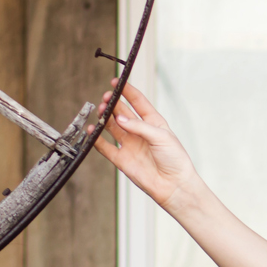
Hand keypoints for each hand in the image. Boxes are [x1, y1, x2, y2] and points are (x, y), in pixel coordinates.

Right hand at [93, 80, 201, 212]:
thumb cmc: (175, 159)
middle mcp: (140, 132)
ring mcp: (130, 144)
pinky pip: (105, 146)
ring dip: (105, 118)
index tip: (116, 82)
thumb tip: (119, 118)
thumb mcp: (161, 137)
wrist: (174, 185)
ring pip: (112, 126)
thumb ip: (139, 126)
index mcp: (153, 123)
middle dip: (113, 103)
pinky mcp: (122, 159)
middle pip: (122, 112)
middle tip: (106, 98)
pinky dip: (97, 138)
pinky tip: (92, 130)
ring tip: (100, 111)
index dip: (127, 91)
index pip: (138, 102)